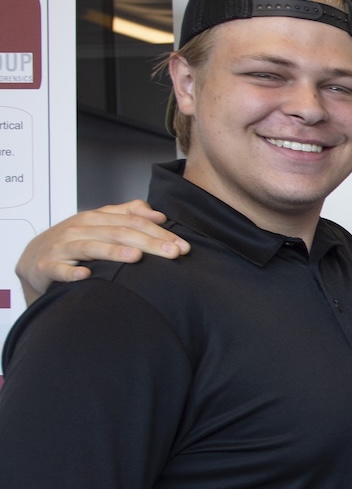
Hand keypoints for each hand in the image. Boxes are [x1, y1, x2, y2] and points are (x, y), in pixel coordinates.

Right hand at [16, 202, 187, 303]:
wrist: (34, 259)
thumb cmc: (73, 242)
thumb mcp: (99, 224)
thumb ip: (128, 214)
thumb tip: (158, 213)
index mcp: (96, 218)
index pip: (132, 221)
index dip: (158, 231)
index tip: (182, 246)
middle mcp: (80, 229)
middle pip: (118, 232)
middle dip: (148, 242)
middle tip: (173, 253)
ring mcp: (62, 247)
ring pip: (91, 247)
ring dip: (114, 252)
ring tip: (136, 257)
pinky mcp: (47, 265)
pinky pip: (60, 269)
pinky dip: (72, 272)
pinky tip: (87, 275)